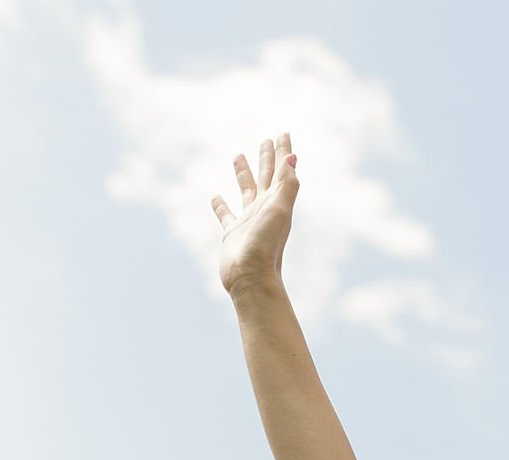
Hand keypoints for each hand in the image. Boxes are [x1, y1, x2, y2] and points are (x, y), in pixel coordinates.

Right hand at [210, 132, 299, 295]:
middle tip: (265, 140)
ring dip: (243, 173)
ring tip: (238, 156)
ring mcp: (247, 220)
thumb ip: (286, 184)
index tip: (283, 133)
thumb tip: (293, 157)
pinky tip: (215, 196)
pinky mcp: (231, 234)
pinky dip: (220, 205)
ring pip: (245, 190)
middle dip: (267, 157)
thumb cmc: (266, 245)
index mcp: (276, 202)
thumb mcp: (279, 210)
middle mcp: (263, 209)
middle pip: (265, 176)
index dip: (283, 151)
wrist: (251, 277)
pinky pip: (225, 215)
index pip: (281, 170)